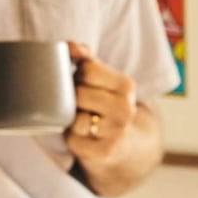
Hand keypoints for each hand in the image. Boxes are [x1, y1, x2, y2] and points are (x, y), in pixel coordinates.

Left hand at [65, 41, 136, 168]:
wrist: (123, 145)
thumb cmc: (104, 104)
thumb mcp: (102, 78)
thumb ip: (86, 57)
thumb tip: (72, 45)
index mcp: (126, 85)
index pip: (87, 70)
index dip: (76, 74)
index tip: (79, 81)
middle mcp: (126, 109)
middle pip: (78, 93)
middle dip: (71, 96)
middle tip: (77, 102)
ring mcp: (116, 132)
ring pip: (75, 117)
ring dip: (70, 117)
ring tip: (80, 118)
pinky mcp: (103, 152)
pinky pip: (72, 138)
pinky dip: (70, 136)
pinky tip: (80, 135)